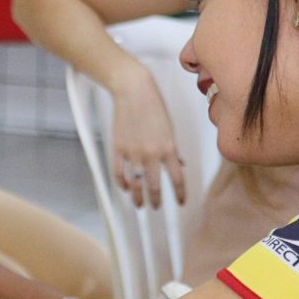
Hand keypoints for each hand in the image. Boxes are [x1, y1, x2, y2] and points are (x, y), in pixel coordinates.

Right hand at [109, 67, 185, 208]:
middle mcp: (151, 153)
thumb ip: (173, 149)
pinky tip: (124, 188)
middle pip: (154, 185)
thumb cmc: (154, 106)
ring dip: (137, 197)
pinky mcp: (118, 148)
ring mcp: (133, 152)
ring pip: (135, 183)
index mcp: (168, 148)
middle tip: (154, 207)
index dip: (180, 193)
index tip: (181, 203)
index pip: (177, 178)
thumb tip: (180, 165)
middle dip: (155, 200)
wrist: (133, 91)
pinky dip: (121, 183)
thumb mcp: (169, 128)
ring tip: (138, 204)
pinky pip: (119, 172)